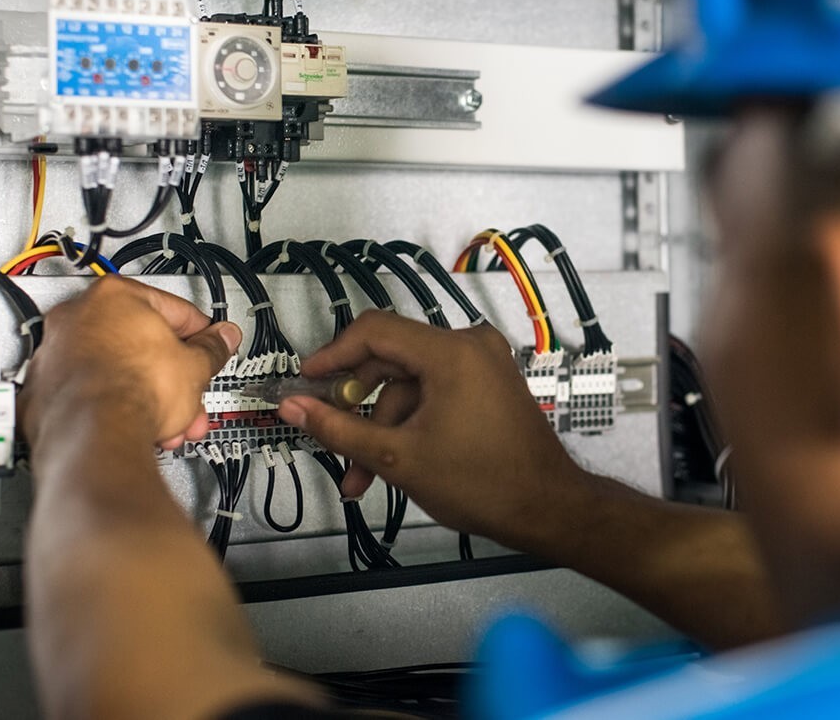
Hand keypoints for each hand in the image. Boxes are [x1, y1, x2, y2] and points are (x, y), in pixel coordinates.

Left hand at [18, 276, 241, 455]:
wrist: (96, 437)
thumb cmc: (133, 391)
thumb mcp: (194, 366)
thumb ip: (211, 348)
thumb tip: (221, 339)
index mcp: (116, 296)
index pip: (172, 309)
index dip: (198, 334)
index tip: (207, 347)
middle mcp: (77, 317)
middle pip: (139, 343)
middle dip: (171, 375)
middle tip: (189, 391)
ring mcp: (55, 353)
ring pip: (114, 371)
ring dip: (147, 395)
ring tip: (171, 421)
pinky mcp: (42, 390)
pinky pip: (88, 392)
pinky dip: (111, 406)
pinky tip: (136, 425)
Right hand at [274, 310, 586, 545]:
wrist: (547, 508)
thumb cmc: (477, 482)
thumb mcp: (398, 458)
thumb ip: (340, 428)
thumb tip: (291, 406)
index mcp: (451, 351)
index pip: (375, 331)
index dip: (333, 354)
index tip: (304, 382)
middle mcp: (470, 344)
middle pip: (392, 359)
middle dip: (358, 405)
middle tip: (328, 436)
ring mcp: (483, 363)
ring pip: (412, 384)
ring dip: (383, 426)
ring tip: (361, 478)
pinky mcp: (490, 384)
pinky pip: (436, 392)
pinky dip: (412, 423)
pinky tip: (393, 465)